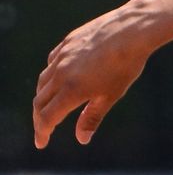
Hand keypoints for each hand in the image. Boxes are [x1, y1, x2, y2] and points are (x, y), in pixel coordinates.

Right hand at [32, 0, 172, 147]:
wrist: (131, 31)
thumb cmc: (125, 66)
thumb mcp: (111, 96)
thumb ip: (92, 117)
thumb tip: (81, 139)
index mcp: (71, 91)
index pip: (47, 118)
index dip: (42, 132)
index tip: (41, 143)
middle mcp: (60, 74)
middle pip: (40, 101)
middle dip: (39, 118)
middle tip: (44, 130)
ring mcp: (61, 57)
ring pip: (43, 81)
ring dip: (42, 97)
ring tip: (49, 107)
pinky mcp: (66, 43)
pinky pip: (51, 63)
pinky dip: (50, 76)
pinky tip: (58, 79)